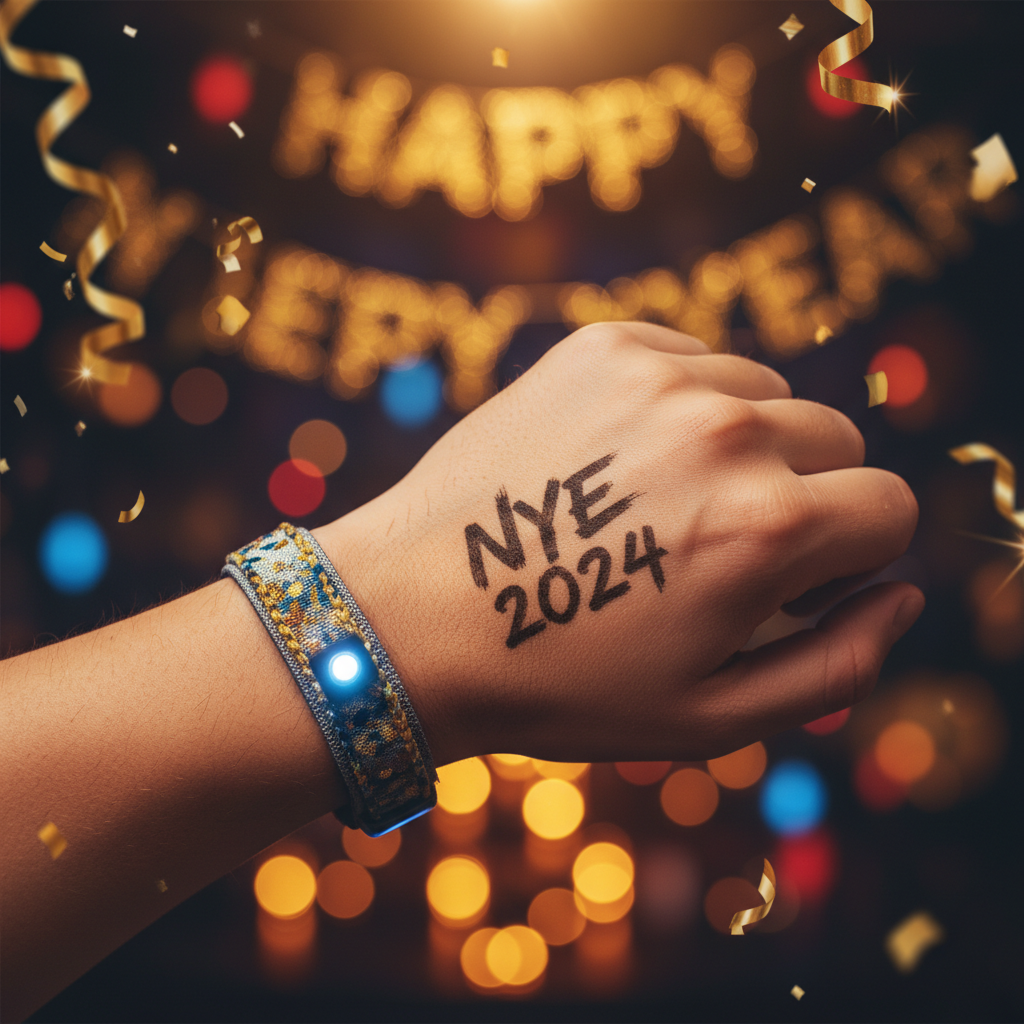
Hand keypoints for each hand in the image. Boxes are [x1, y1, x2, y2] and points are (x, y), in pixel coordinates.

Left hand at [317, 322, 921, 765]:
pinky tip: (619, 460)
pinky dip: (680, 403)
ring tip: (656, 505)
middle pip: (835, 439)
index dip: (852, 553)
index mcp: (766, 528)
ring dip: (740, 443)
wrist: (410, 619)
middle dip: (803, 495)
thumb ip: (838, 663)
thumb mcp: (713, 717)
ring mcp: (658, 376)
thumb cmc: (559, 682)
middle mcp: (724, 432)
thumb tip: (900, 594)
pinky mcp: (600, 345)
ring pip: (765, 392)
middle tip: (713, 548)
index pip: (889, 507)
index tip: (793, 578)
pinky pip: (692, 358)